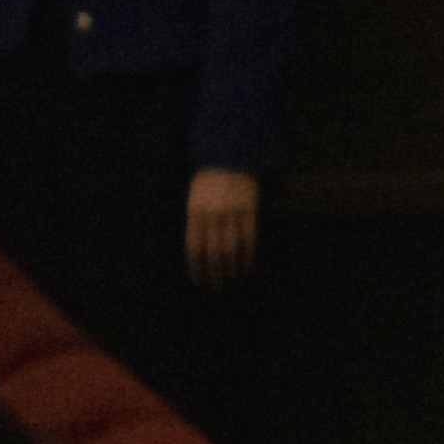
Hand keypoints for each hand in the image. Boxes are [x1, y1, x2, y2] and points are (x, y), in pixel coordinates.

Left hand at [185, 168, 260, 284]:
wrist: (229, 156)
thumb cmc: (208, 180)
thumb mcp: (194, 198)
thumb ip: (195, 221)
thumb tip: (197, 251)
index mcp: (195, 211)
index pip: (194, 246)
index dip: (195, 267)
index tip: (198, 281)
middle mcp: (213, 214)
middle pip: (214, 252)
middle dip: (215, 273)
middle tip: (216, 287)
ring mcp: (232, 213)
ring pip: (233, 249)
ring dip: (233, 269)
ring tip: (233, 281)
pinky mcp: (249, 211)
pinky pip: (249, 239)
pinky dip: (249, 257)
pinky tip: (248, 268)